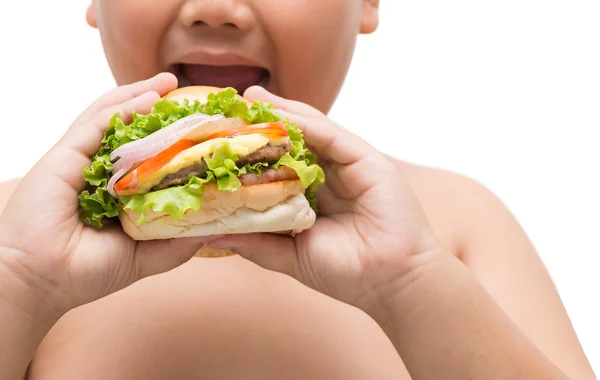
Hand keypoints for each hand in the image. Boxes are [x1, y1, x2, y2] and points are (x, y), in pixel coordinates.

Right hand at [0, 73, 217, 315]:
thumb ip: (177, 242)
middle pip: (127, 127)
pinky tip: (146, 98)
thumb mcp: (146, 257)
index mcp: (115, 189)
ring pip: (109, 116)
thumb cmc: (87, 272)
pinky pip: (94, 124)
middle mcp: (97, 169)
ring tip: (168, 82)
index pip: (143, 151)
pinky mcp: (63, 157)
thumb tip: (216, 229)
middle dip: (154, 105)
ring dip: (139, 94)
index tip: (196, 123)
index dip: (167, 134)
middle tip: (183, 88)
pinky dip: (121, 108)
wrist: (40, 281)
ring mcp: (79, 160)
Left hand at [208, 87, 444, 307]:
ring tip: (250, 98)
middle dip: (263, 122)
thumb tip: (214, 235)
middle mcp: (329, 174)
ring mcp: (349, 165)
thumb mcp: (290, 257)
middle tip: (229, 106)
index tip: (219, 137)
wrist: (391, 283)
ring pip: (312, 130)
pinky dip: (307, 123)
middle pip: (293, 140)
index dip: (251, 149)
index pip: (278, 163)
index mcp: (313, 194)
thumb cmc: (346, 273)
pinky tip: (280, 114)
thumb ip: (257, 243)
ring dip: (281, 113)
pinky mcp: (367, 160)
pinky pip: (332, 136)